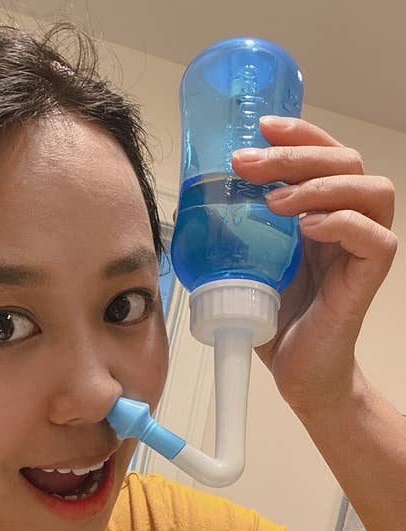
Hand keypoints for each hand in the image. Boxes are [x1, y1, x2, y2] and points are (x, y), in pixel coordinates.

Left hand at [231, 116, 396, 415]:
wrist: (296, 370)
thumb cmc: (270, 315)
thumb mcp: (244, 262)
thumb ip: (232, 232)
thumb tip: (187, 203)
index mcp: (317, 211)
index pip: (322, 155)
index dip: (298, 135)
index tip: (260, 128)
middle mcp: (345, 220)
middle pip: (344, 162)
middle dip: (294, 154)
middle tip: (247, 163)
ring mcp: (361, 247)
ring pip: (370, 189)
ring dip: (320, 185)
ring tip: (275, 202)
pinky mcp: (369, 276)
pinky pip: (376, 237)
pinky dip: (343, 222)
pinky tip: (309, 228)